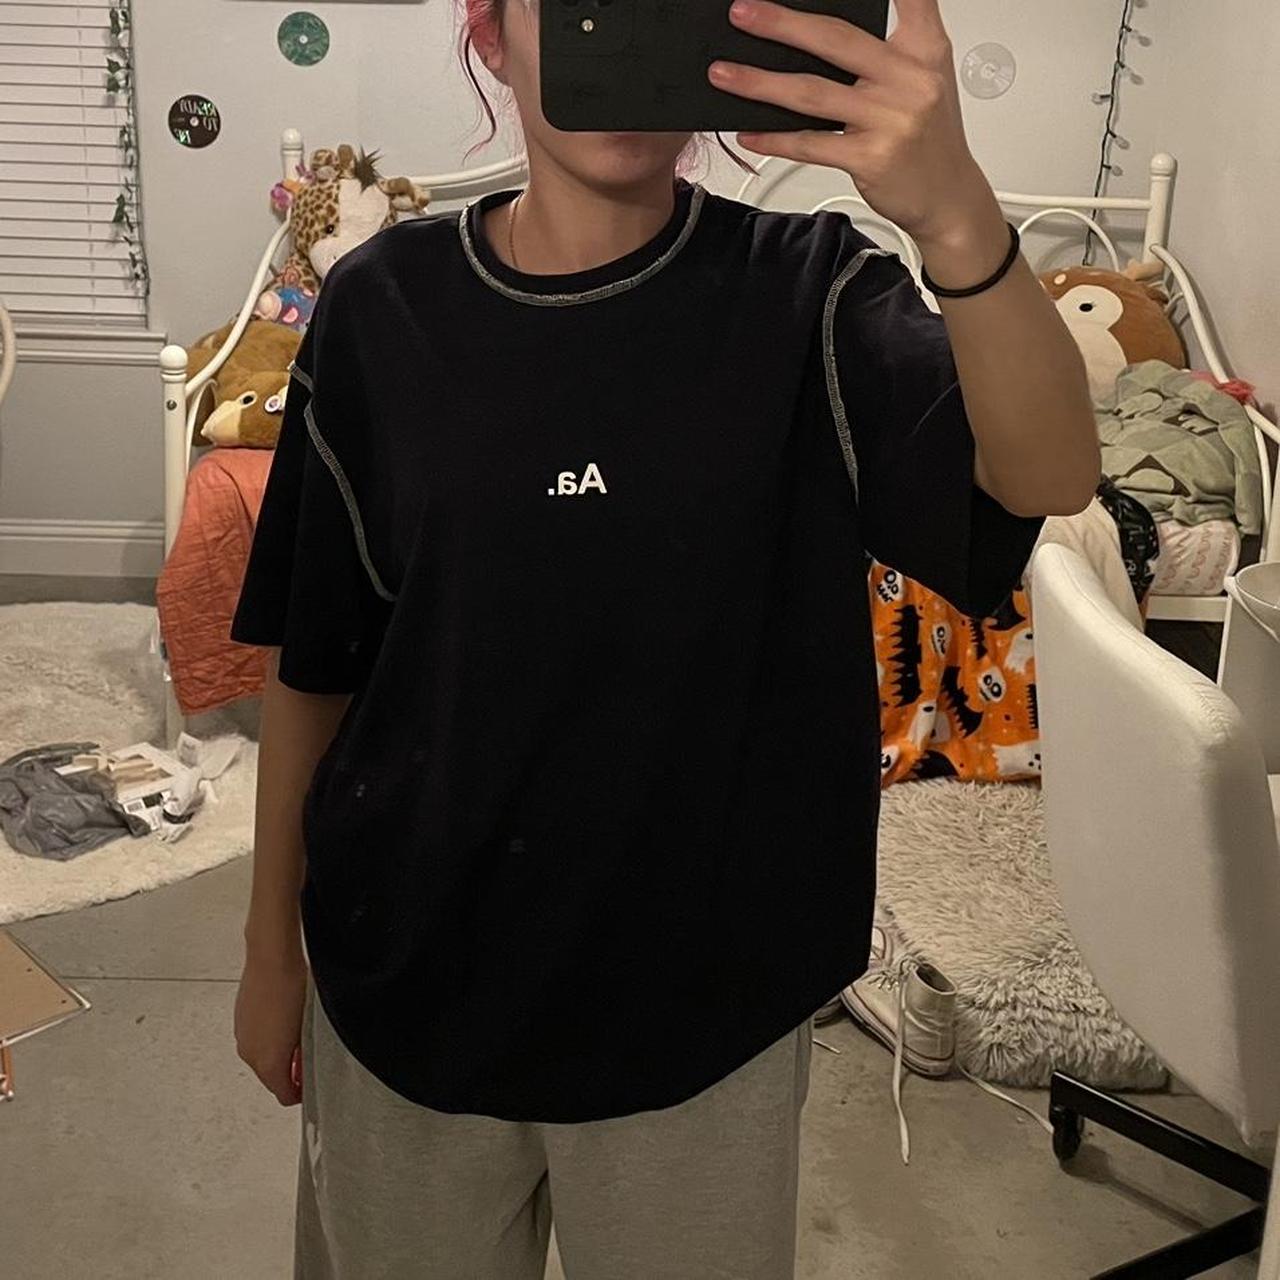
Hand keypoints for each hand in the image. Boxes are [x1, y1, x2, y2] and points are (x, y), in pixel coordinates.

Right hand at [235, 945, 308, 1105]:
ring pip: (261, 1059)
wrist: (271, 958)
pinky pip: (254, 1040)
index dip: (299, 1093)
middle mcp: (250, 1054)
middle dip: (288, 1074)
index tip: (309, 1085)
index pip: (283, 1095)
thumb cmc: (293, 988)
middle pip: (271, 1079)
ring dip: (277, 1056)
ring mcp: (242, 1037)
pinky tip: (284, 1022)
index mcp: (268, 1062)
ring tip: (298, 1038)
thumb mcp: (308, 1027)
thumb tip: (305, 1065)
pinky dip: (268, 1040)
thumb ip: (304, 1055)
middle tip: (308, 1061)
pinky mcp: (240, 1021)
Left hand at [708, 0, 998, 248]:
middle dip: (782, 24)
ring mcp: (890, 119)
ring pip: (812, 93)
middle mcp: (909, 79)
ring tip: (725, 73)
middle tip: (743, 13)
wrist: (949, 198)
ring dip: (761, 83)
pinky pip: (811, 144)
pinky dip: (775, 138)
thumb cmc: (928, 138)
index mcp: (924, 49)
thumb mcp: (924, 79)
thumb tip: (817, 36)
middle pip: (835, 39)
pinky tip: (748, 132)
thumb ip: (888, 48)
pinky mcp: (871, 158)